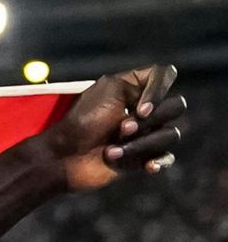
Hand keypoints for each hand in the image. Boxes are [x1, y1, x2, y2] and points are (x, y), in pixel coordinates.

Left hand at [35, 64, 186, 191]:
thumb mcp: (109, 91)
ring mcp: (146, 133)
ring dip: (140, 144)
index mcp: (134, 88)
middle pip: (176, 107)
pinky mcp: (143, 157)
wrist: (65, 157)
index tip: (139, 107)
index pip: (166, 75)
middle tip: (121, 129)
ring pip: (170, 135)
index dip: (159, 90)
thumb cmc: (83, 122)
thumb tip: (157, 102)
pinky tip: (147, 166)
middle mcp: (144, 108)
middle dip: (148, 121)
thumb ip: (139, 84)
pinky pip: (166, 158)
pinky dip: (158, 161)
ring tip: (113, 151)